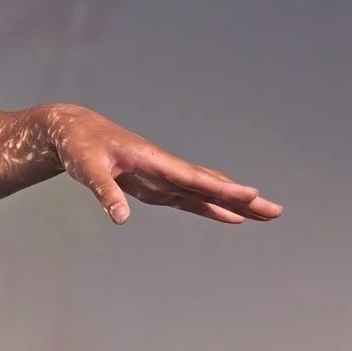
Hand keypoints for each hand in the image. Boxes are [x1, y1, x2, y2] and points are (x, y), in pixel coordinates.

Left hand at [44, 104, 282, 226]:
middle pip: (211, 185)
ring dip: (236, 204)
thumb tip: (120, 218)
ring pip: (207, 191)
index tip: (251, 193)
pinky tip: (232, 217)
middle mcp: (166, 168)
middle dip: (243, 199)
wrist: (75, 132)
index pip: (194, 177)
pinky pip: (192, 199)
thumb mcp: (86, 169)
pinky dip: (213, 208)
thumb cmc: (81, 147)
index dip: (222, 188)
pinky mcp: (158, 186)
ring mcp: (165, 177)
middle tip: (275, 211)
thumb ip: (104, 192)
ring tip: (267, 215)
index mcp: (153, 160)